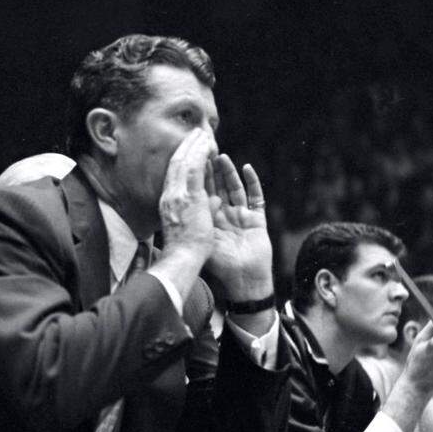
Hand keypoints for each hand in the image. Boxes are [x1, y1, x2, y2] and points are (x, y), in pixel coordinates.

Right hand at [158, 129, 217, 262]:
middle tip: (195, 133)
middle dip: (185, 146)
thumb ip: (200, 209)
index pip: (173, 175)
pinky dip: (200, 154)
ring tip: (202, 133)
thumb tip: (214, 200)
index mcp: (168, 203)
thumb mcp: (190, 224)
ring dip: (193, 146)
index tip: (189, 148)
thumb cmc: (186, 249)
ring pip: (184, 162)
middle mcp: (170, 196)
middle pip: (175, 164)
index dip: (181, 159)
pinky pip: (194, 169)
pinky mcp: (189, 196)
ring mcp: (178, 195)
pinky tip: (208, 145)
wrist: (182, 258)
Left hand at [204, 156, 273, 300]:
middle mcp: (225, 216)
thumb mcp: (200, 240)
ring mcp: (242, 216)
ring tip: (221, 155)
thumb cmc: (220, 266)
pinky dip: (252, 182)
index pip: (201, 192)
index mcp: (209, 220)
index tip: (190, 159)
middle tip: (205, 149)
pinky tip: (246, 168)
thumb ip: (192, 223)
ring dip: (227, 172)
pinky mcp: (257, 220)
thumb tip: (175, 206)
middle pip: (217, 186)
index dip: (196, 176)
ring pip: (234, 188)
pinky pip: (255, 196)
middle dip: (211, 168)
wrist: (242, 282)